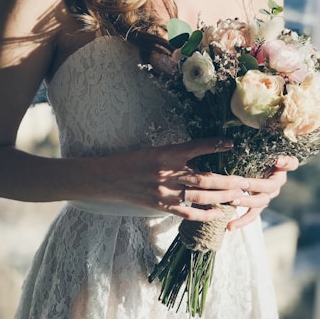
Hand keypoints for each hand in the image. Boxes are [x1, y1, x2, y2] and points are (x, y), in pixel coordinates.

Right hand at [112, 137, 250, 220]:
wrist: (112, 178)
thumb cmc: (134, 161)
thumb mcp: (156, 151)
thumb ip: (177, 156)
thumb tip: (203, 160)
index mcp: (166, 155)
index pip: (196, 147)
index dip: (215, 145)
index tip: (231, 144)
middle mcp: (168, 173)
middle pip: (205, 179)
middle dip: (229, 181)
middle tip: (246, 182)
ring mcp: (165, 192)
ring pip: (200, 197)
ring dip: (222, 198)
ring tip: (238, 197)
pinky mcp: (162, 206)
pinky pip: (187, 213)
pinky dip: (205, 214)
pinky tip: (218, 213)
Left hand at [227, 156, 298, 229]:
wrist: (244, 172)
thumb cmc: (249, 160)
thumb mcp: (254, 155)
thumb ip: (260, 154)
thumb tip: (275, 159)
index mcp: (279, 169)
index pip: (290, 163)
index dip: (285, 162)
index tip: (277, 161)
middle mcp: (275, 183)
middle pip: (270, 186)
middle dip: (256, 185)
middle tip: (242, 184)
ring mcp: (267, 195)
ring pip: (261, 202)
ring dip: (246, 202)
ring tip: (232, 202)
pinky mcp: (256, 206)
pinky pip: (251, 215)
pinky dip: (241, 221)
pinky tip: (230, 226)